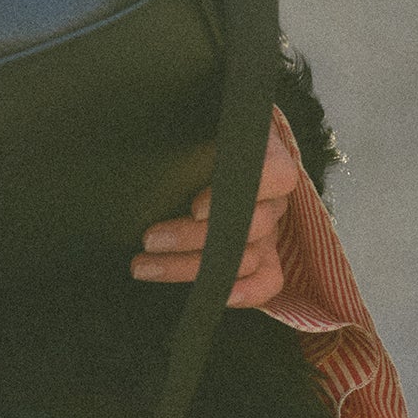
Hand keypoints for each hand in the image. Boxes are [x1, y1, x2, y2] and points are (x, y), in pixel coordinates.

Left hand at [131, 108, 304, 308]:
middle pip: (249, 225)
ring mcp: (271, 227)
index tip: (195, 208)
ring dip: (192, 266)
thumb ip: (183, 134)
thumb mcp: (190, 122)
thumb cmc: (193, 130)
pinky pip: (268, 279)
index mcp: (266, 153)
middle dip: (192, 237)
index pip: (273, 175)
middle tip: (149, 238)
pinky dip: (246, 292)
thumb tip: (144, 145)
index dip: (238, 195)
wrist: (201, 141)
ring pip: (245, 256)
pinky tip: (210, 295)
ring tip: (145, 264)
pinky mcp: (265, 253)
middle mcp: (273, 194)